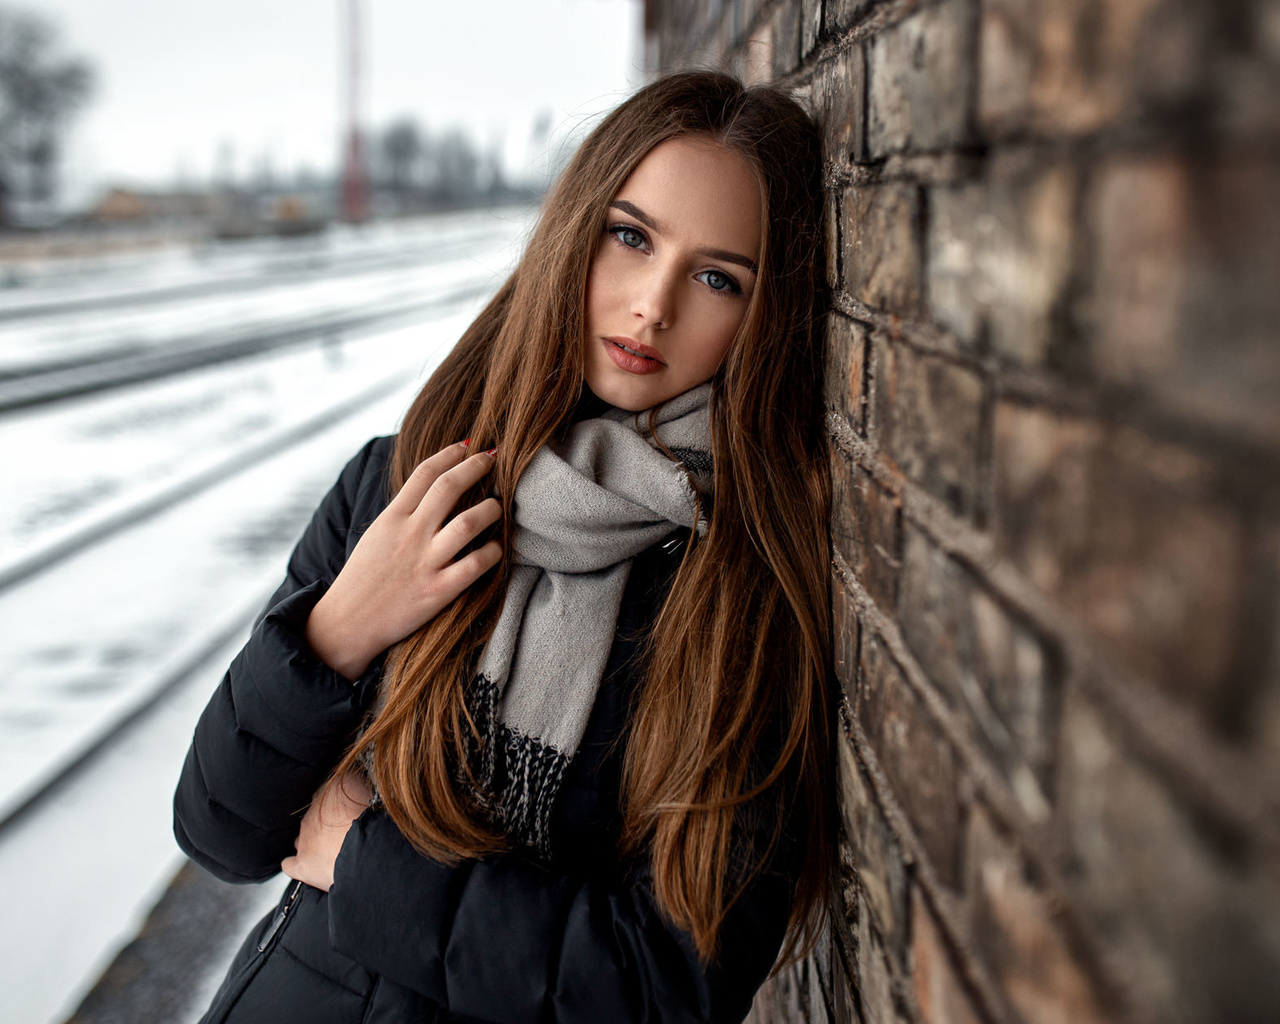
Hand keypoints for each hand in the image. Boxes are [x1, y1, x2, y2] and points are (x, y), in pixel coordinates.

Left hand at [281, 773, 372, 891]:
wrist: (365, 852)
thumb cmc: (376, 822)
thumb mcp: (378, 791)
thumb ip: (367, 786)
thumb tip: (367, 783)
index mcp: (333, 789)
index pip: (331, 789)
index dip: (341, 802)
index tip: (351, 808)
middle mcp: (314, 811)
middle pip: (316, 814)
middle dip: (328, 822)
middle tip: (346, 831)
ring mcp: (304, 838)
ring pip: (303, 838)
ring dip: (314, 843)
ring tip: (332, 851)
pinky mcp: (301, 864)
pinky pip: (290, 864)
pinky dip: (296, 865)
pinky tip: (308, 868)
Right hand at [306, 442, 501, 679]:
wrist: (346, 623)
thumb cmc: (363, 578)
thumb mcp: (376, 535)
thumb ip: (402, 513)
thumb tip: (430, 489)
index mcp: (392, 518)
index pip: (424, 473)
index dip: (449, 454)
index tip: (467, 445)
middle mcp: (410, 535)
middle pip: (448, 487)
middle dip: (475, 466)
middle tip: (493, 457)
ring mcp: (425, 563)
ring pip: (468, 523)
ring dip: (490, 509)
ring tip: (498, 505)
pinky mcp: (438, 592)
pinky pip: (476, 565)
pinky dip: (493, 553)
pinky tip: (497, 549)